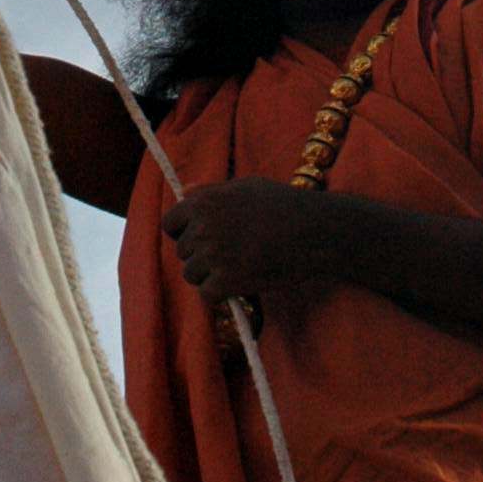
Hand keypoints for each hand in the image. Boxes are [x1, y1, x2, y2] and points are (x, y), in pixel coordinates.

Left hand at [161, 178, 338, 306]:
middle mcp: (202, 228)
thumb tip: (185, 192)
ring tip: (237, 267)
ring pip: (192, 274)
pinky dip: (219, 294)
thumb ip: (211, 191)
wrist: (312, 231)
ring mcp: (213, 255)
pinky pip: (206, 294)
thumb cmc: (282, 204)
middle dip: (201, 254)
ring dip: (209, 275)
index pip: (170, 224)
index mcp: (203, 202)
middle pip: (183, 252)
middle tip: (231, 253)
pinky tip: (238, 283)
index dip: (183, 232)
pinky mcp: (226, 281)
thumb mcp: (244, 187)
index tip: (200, 238)